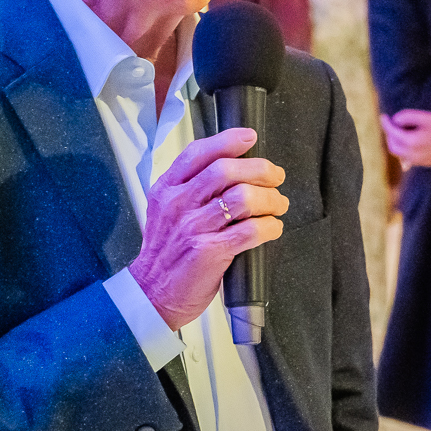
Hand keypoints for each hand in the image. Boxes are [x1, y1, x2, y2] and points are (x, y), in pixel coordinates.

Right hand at [129, 128, 288, 328]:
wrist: (152, 293)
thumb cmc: (166, 252)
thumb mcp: (166, 211)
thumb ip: (191, 188)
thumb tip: (233, 168)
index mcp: (166, 190)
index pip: (198, 153)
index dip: (228, 141)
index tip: (250, 138)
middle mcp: (178, 204)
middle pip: (225, 170)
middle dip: (259, 169)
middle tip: (275, 177)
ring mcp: (192, 228)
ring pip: (242, 198)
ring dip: (270, 199)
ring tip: (278, 205)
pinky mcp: (209, 252)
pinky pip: (249, 231)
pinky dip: (269, 227)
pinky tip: (272, 228)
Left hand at [380, 110, 430, 167]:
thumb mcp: (425, 116)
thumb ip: (407, 117)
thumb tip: (396, 121)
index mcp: (412, 143)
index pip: (392, 133)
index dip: (386, 123)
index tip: (383, 116)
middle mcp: (414, 155)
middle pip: (393, 146)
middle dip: (390, 135)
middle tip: (392, 123)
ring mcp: (422, 161)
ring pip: (401, 154)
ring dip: (397, 143)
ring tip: (401, 131)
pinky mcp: (428, 163)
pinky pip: (411, 158)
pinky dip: (406, 149)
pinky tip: (411, 141)